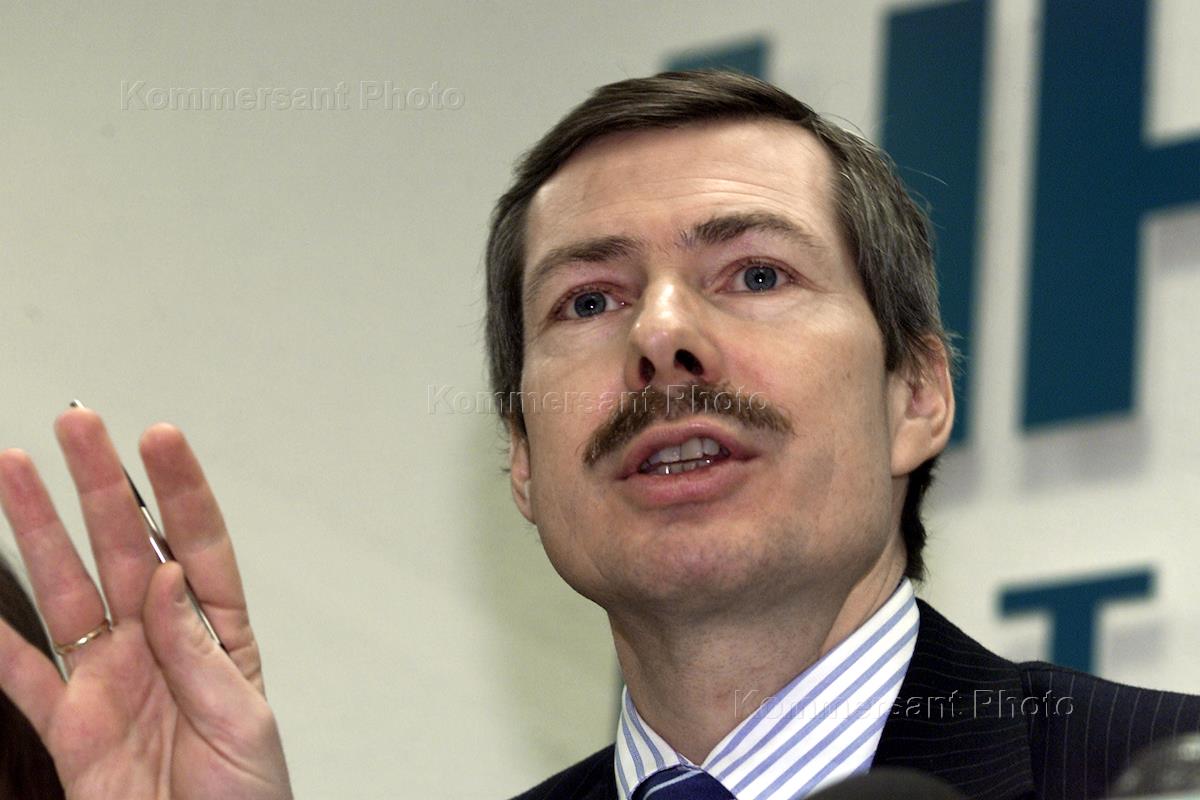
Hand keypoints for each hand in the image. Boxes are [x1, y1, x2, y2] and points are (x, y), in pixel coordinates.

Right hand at [0, 409, 291, 798]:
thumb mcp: (240, 722)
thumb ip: (198, 653)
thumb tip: (168, 580)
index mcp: (217, 637)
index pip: (197, 546)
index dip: (178, 490)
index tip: (159, 436)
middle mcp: (161, 643)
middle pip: (124, 548)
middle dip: (100, 485)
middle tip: (76, 425)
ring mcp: (112, 677)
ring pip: (67, 588)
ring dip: (40, 530)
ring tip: (12, 470)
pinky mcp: (71, 723)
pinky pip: (22, 672)